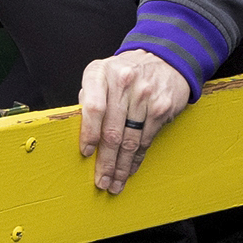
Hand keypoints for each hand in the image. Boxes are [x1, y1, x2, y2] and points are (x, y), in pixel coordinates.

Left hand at [78, 48, 192, 193]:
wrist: (164, 59)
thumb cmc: (124, 73)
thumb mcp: (100, 75)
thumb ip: (88, 99)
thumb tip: (78, 133)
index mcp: (100, 73)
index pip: (93, 108)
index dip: (89, 133)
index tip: (86, 153)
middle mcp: (123, 82)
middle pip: (112, 130)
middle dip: (106, 161)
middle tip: (101, 181)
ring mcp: (145, 94)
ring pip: (130, 139)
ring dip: (122, 166)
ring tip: (115, 183)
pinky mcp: (161, 107)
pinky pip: (146, 139)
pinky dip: (137, 158)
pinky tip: (130, 169)